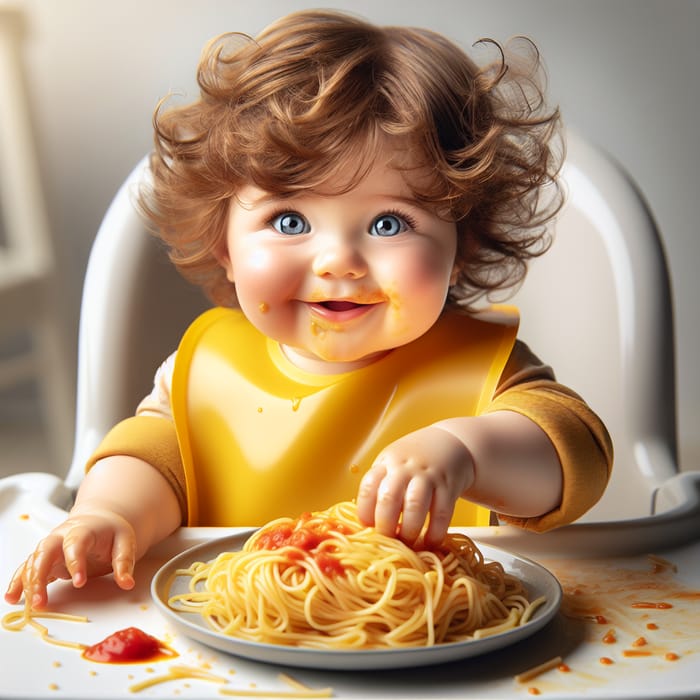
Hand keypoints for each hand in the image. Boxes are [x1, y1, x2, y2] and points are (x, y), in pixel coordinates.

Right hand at [4, 508, 136, 608]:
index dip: (75, 562)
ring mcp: (51, 548)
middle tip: (42, 599)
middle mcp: (61, 537)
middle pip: (45, 552)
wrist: (99, 520)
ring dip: (28, 583)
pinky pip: (28, 569)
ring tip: (31, 605)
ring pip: (33, 561)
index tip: (80, 582)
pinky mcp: (46, 560)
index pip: (75, 543)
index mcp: (83, 529)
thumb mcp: (125, 541)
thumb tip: (126, 583)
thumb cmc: (110, 530)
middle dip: (39, 575)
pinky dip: (19, 582)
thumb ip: (124, 561)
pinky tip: (14, 597)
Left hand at [356, 425, 473, 547]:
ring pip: (414, 505)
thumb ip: (380, 486)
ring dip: (409, 530)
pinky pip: (441, 514)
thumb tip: (367, 526)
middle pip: (389, 497)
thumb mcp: (393, 462)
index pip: (368, 486)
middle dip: (385, 525)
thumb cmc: (415, 460)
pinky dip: (435, 533)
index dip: (364, 511)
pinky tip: (430, 542)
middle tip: (387, 541)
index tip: (367, 528)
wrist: (453, 442)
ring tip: (407, 543)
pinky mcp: (449, 487)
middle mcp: (405, 468)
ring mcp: (428, 476)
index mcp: (387, 463)